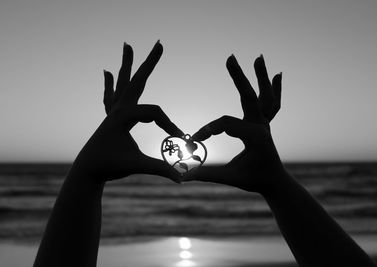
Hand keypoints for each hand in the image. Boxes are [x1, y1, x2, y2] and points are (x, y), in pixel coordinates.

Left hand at [73, 41, 182, 182]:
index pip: (155, 113)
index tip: (180, 140)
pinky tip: (106, 73)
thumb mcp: (136, 166)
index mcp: (123, 115)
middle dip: (150, 62)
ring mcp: (113, 112)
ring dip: (127, 64)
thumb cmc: (109, 167)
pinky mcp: (111, 118)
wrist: (86, 172)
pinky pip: (111, 96)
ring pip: (123, 83)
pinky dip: (111, 83)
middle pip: (138, 80)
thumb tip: (182, 178)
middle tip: (159, 43)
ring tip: (126, 45)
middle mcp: (118, 108)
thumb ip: (160, 169)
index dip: (170, 126)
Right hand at [183, 55, 282, 192]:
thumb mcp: (230, 177)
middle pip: (248, 96)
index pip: (226, 124)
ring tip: (259, 57)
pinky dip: (274, 89)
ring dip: (261, 77)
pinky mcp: (264, 124)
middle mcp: (262, 126)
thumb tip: (182, 176)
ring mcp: (265, 123)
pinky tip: (278, 75)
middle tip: (230, 57)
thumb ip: (206, 174)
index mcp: (254, 136)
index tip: (194, 140)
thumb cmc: (254, 180)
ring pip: (264, 96)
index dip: (208, 130)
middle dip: (239, 77)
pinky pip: (271, 104)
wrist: (275, 182)